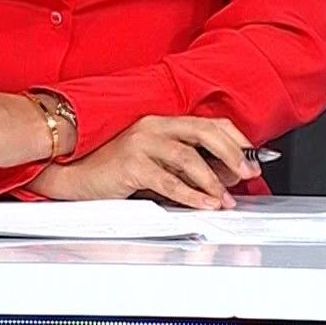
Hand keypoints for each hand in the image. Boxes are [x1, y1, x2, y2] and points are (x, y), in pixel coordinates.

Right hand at [26, 115, 258, 208]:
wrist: (71, 172)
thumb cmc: (111, 168)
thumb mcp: (152, 160)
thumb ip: (182, 164)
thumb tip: (222, 176)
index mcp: (161, 122)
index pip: (208, 122)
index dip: (235, 139)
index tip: (254, 157)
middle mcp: (153, 126)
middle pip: (204, 131)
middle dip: (232, 153)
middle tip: (249, 172)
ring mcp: (140, 143)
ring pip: (189, 157)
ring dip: (214, 180)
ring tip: (225, 199)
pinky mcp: (130, 164)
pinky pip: (169, 181)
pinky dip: (192, 195)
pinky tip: (204, 203)